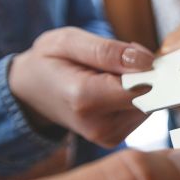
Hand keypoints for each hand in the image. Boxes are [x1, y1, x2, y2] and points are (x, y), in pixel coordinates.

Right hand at [9, 27, 153, 146]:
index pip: (139, 88)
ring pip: (147, 104)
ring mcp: (107, 136)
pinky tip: (112, 89)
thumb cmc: (49, 61)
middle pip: (148, 97)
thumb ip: (107, 51)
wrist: (30, 92)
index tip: (140, 54)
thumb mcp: (68, 41)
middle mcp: (98, 125)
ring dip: (138, 86)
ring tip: (109, 76)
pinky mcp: (114, 138)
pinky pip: (140, 113)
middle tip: (119, 59)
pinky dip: (133, 97)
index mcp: (84, 98)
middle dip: (143, 75)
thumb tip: (147, 61)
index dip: (149, 69)